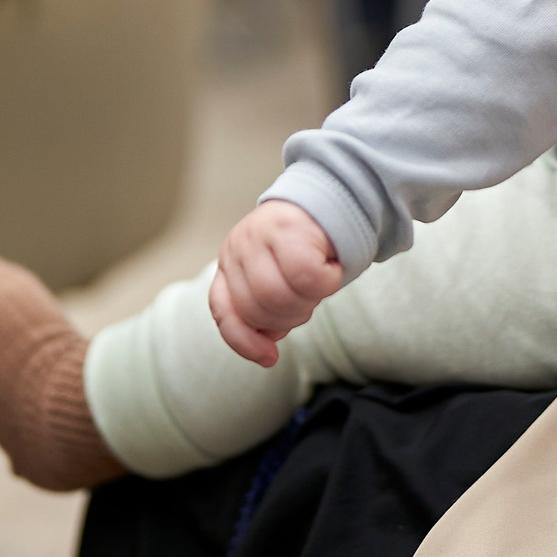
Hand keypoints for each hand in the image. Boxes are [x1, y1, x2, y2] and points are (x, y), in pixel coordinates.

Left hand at [209, 201, 342, 365]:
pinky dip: (327, 282)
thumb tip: (268, 339)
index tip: (270, 358)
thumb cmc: (306, 247)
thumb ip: (266, 308)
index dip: (243, 341)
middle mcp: (237, 247)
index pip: (224, 312)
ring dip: (309, 301)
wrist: (332, 197)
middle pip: (259, 310)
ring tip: (319, 281)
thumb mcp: (278, 279)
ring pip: (281, 298)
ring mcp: (258, 234)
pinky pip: (308, 278)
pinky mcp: (287, 227)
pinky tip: (330, 265)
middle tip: (309, 297)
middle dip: (291, 317)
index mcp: (230, 264)